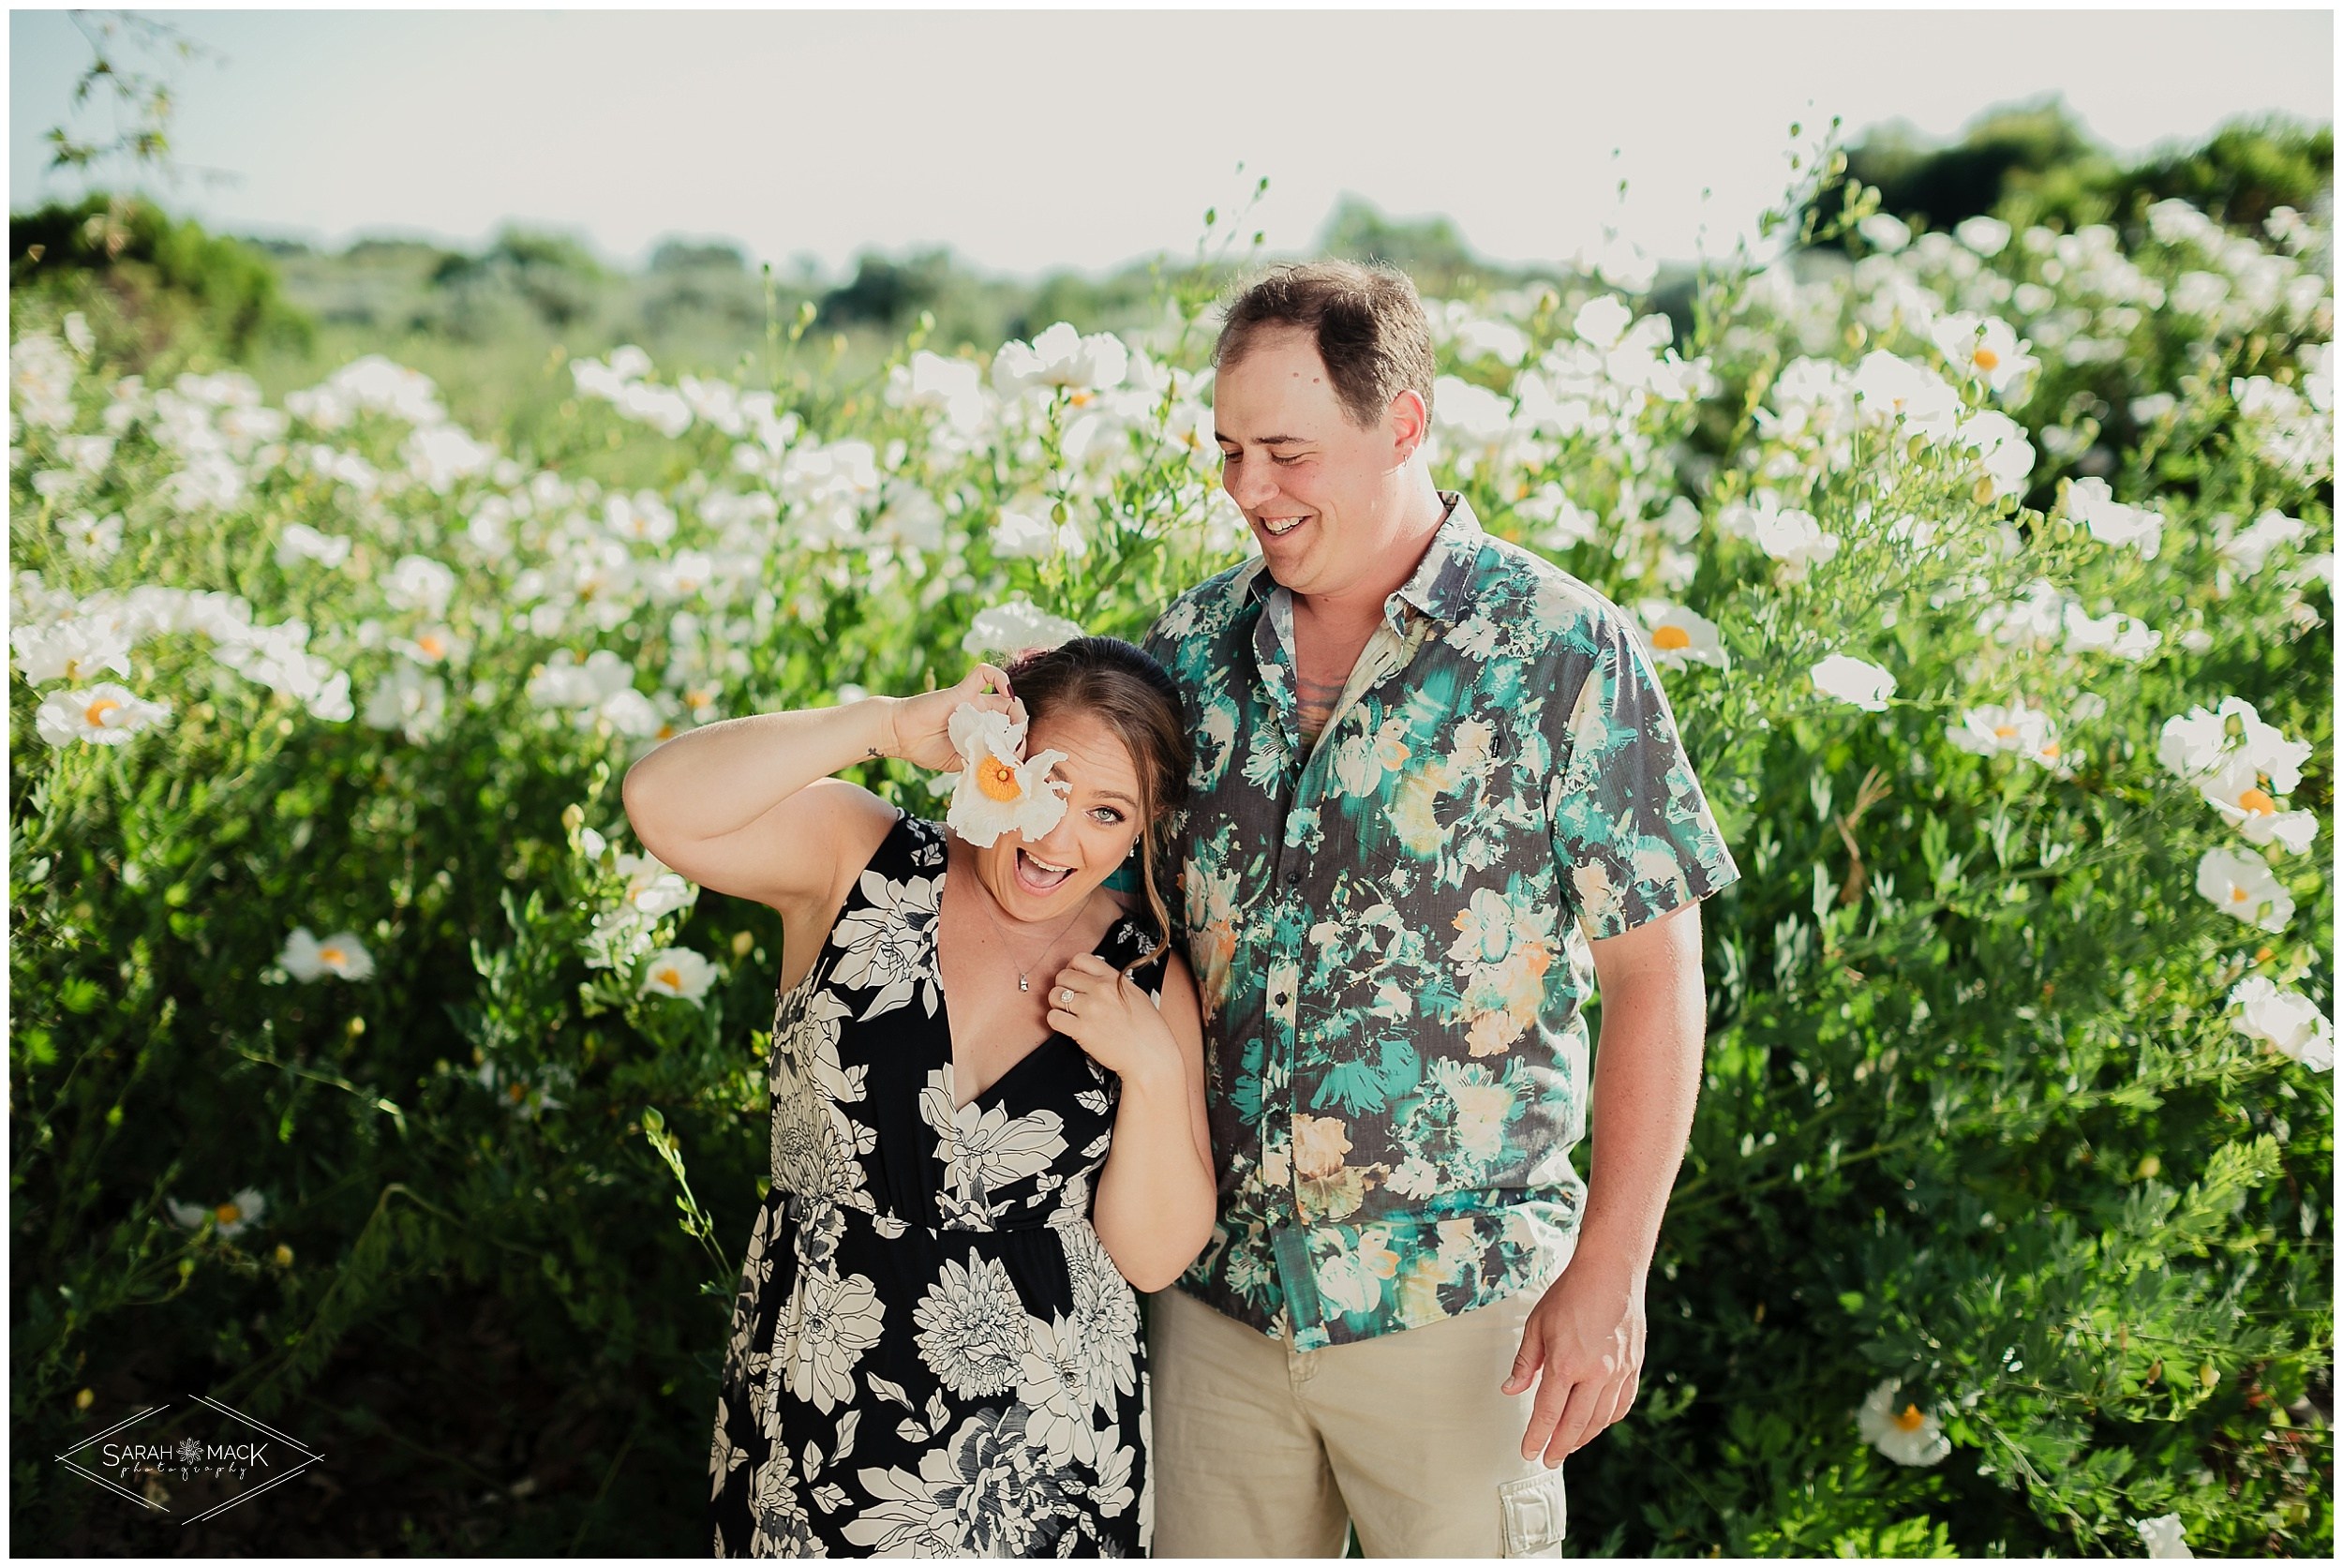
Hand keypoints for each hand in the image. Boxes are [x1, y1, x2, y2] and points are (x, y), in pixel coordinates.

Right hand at [884, 663, 1026, 771]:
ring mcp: (972, 701)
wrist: (900, 735)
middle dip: (1020, 732)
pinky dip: (1000, 677)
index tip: (1016, 760)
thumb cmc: (924, 748)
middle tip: (1015, 748)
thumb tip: (1005, 771)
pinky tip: (1007, 691)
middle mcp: (979, 713)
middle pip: (1013, 714)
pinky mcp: (962, 691)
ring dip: (1018, 712)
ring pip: (1006, 696)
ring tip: (1014, 730)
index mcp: (980, 730)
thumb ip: (980, 762)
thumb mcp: (960, 762)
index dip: (1018, 745)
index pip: (1009, 732)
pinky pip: (984, 674)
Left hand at [1045, 953, 1177, 1085]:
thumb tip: (1096, 980)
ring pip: (1054, 995)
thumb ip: (1115, 984)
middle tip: (1068, 1000)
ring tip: (1066, 1013)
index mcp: (1114, 979)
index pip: (1081, 959)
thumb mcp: (1137, 995)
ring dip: (1056, 1004)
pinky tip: (1065, 1026)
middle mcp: (1101, 989)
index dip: (1072, 969)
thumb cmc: (1148, 1030)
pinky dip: (1055, 1021)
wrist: (1151, 1057)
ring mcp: (1090, 1009)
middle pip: (1063, 976)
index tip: (1074, 980)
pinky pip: (1053, 1018)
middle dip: (1062, 987)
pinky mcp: (1082, 1030)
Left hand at [1502, 1257, 1646, 1466]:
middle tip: (1549, 1460)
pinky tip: (1597, 1423)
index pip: (1548, 1412)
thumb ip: (1525, 1362)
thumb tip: (1511, 1390)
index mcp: (1565, 1363)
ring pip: (1601, 1418)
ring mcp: (1618, 1372)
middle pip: (1575, 1423)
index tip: (1529, 1452)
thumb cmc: (1569, 1294)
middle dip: (1560, 1446)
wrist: (1611, 1272)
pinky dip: (1608, 1419)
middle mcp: (1595, 1373)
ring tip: (1569, 1445)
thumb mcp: (1537, 1325)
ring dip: (1584, 1437)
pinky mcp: (1634, 1366)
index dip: (1537, 1436)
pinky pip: (1622, 1404)